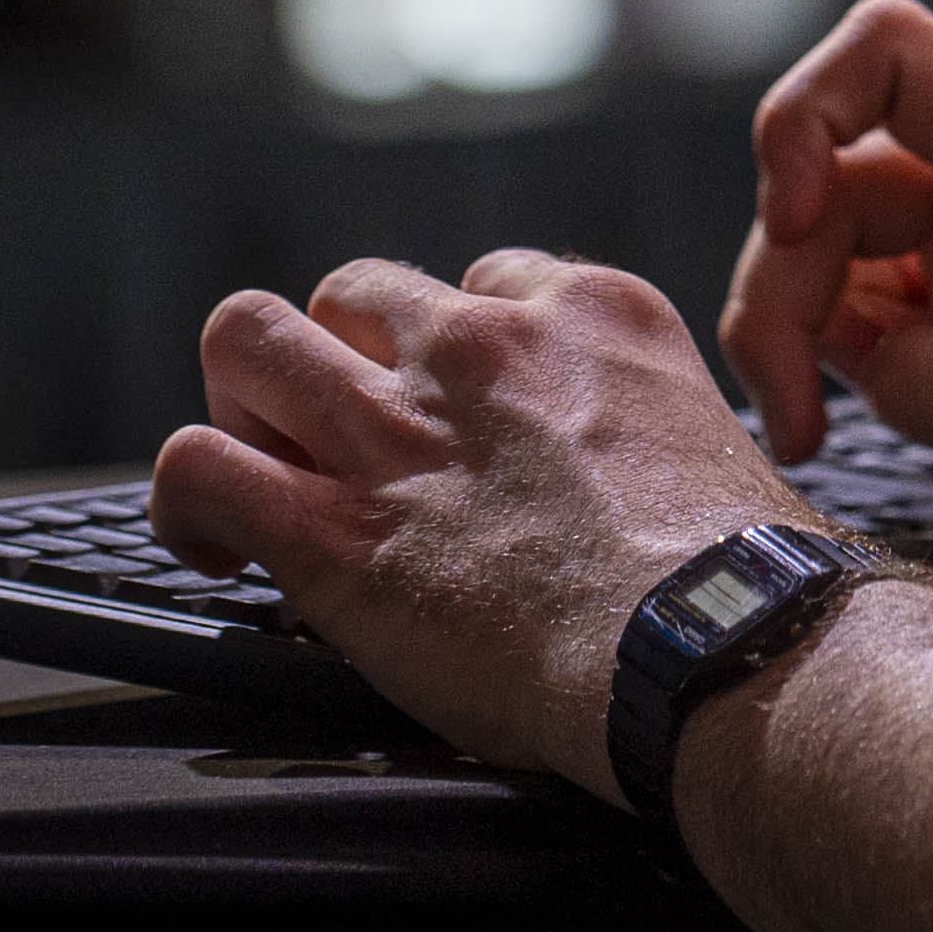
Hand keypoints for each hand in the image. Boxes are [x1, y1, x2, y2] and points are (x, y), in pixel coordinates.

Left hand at [150, 249, 806, 798]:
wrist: (716, 647)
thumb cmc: (745, 580)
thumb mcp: (721, 442)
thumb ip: (654, 428)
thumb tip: (640, 477)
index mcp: (592, 318)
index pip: (481, 283)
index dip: (454, 356)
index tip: (460, 417)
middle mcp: (484, 349)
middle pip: (352, 290)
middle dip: (336, 356)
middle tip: (347, 437)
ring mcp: (399, 431)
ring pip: (246, 337)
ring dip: (246, 402)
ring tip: (264, 465)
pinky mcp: (331, 530)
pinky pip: (196, 467)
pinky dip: (186, 500)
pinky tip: (216, 544)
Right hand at [720, 0, 932, 602]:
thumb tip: (850, 348)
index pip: (892, 52)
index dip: (804, 120)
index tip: (799, 234)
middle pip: (840, 169)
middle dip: (785, 283)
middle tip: (795, 424)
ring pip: (850, 232)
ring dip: (806, 324)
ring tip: (816, 435)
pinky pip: (891, 288)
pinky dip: (850, 348)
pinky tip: (860, 422)